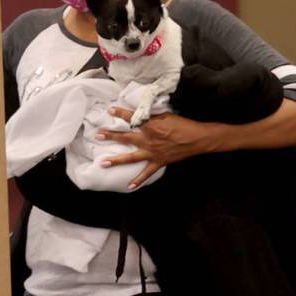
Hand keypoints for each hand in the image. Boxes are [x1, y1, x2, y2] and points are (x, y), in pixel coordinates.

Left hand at [96, 108, 213, 188]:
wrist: (197, 138)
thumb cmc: (183, 124)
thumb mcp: (165, 115)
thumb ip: (151, 116)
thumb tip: (140, 113)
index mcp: (149, 125)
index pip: (131, 117)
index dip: (120, 113)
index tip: (109, 110)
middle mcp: (148, 139)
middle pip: (125, 137)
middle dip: (110, 136)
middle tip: (97, 134)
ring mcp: (152, 152)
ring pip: (130, 157)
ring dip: (116, 160)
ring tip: (102, 163)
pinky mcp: (159, 161)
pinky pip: (147, 173)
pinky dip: (138, 180)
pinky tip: (129, 186)